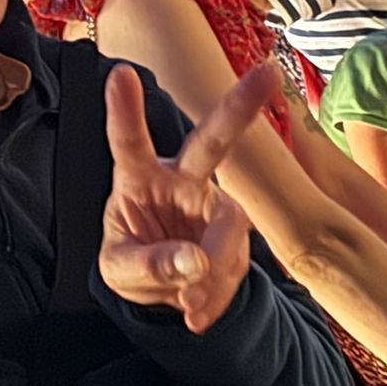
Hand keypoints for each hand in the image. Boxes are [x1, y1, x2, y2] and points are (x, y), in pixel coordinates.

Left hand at [100, 60, 276, 332]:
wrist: (163, 292)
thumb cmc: (132, 261)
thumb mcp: (120, 271)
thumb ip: (149, 265)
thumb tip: (196, 264)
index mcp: (138, 178)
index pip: (128, 142)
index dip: (124, 110)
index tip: (117, 72)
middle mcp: (181, 180)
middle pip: (210, 143)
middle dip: (239, 108)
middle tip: (269, 72)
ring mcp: (213, 205)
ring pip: (227, 229)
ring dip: (212, 272)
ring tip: (189, 305)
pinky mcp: (235, 233)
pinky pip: (234, 264)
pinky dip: (217, 294)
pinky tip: (197, 313)